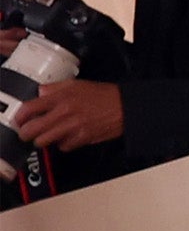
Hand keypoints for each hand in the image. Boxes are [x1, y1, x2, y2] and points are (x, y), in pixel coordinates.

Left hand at [6, 77, 120, 153]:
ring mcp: (73, 127)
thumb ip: (55, 87)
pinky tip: (64, 138)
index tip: (20, 119)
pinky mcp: (83, 138)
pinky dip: (62, 144)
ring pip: (45, 141)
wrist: (127, 107)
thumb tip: (41, 92)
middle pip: (34, 129)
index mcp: (61, 97)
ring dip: (42, 140)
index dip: (20, 116)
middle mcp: (65, 113)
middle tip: (26, 133)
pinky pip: (64, 146)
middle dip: (26, 133)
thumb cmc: (105, 95)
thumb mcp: (77, 84)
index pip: (30, 108)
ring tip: (43, 137)